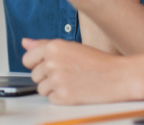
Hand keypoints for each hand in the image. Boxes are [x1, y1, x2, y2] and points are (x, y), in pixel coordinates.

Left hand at [22, 38, 143, 103]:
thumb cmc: (98, 62)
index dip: (37, 65)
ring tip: (71, 82)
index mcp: (54, 46)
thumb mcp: (70, 47)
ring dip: (53, 88)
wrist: (118, 77)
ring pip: (41, 89)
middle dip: (47, 77)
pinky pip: (51, 99)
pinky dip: (61, 98)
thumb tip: (25, 43)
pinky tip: (74, 90)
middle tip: (67, 74)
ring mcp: (56, 79)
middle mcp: (52, 62)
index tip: (47, 67)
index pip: (27, 59)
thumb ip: (45, 45)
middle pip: (34, 76)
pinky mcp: (62, 96)